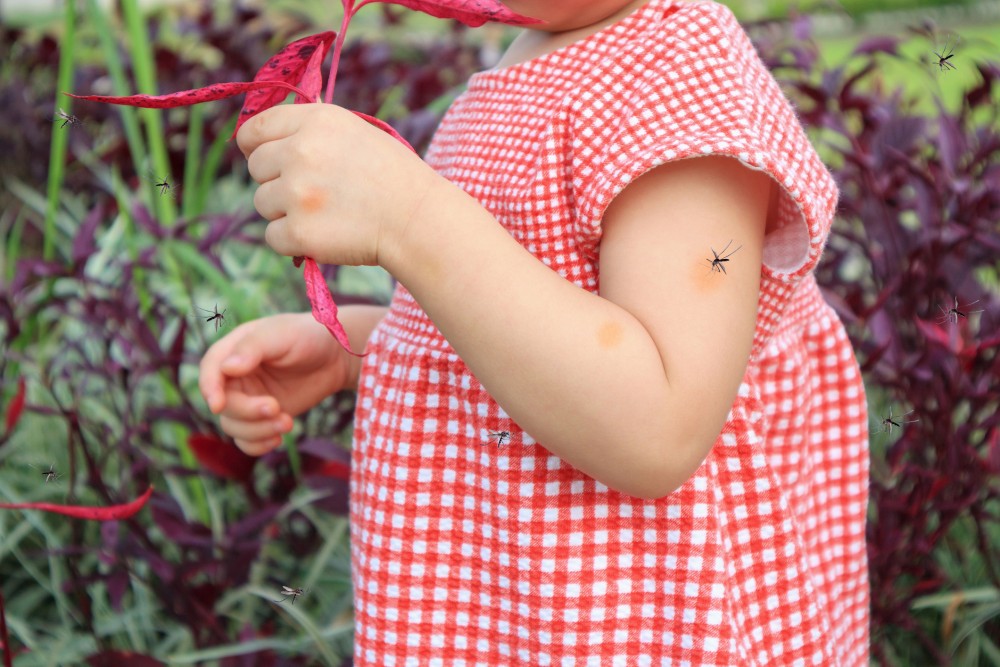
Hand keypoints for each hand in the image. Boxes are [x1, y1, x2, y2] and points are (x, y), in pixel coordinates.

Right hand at [198, 313, 350, 455]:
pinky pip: (248, 441)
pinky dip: (258, 446)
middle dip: (247, 412)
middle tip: (276, 408)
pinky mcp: (263, 419)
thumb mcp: (281, 334)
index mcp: (233, 352)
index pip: (210, 371)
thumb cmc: (307, 336)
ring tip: (287, 422)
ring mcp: (249, 400)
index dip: (209, 388)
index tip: (217, 405)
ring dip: (257, 431)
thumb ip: (252, 348)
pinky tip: (278, 439)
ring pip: (234, 427)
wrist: (335, 356)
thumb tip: (227, 368)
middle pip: (223, 405)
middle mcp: (235, 378)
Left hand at [237, 103, 443, 267]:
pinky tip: (324, 235)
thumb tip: (266, 141)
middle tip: (312, 193)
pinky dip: (293, 242)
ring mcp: (297, 193)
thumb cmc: (393, 177)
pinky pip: (273, 237)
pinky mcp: (298, 231)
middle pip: (256, 168)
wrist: (417, 219)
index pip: (255, 129)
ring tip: (324, 214)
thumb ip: (311, 132)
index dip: (255, 146)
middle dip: (276, 181)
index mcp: (316, 121)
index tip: (266, 159)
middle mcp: (300, 152)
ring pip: (262, 203)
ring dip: (285, 212)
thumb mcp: (354, 133)